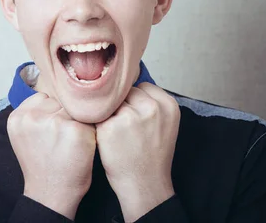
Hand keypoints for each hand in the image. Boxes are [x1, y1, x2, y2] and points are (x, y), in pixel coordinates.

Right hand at [7, 92, 96, 219]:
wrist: (51, 194)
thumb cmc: (42, 163)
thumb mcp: (25, 135)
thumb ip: (33, 112)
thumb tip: (55, 88)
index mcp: (17, 117)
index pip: (44, 98)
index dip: (52, 113)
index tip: (51, 131)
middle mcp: (33, 118)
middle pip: (60, 101)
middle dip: (64, 116)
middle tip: (61, 139)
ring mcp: (54, 123)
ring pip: (75, 109)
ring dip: (77, 121)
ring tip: (70, 142)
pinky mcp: (75, 131)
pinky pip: (89, 120)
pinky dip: (89, 132)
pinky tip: (81, 146)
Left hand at [96, 83, 179, 221]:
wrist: (145, 185)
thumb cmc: (151, 155)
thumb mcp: (164, 123)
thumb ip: (152, 102)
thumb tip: (128, 81)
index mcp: (167, 105)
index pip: (142, 86)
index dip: (135, 102)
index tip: (136, 118)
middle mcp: (151, 108)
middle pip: (125, 92)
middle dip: (122, 106)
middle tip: (125, 128)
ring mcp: (130, 117)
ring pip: (110, 102)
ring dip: (109, 114)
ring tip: (117, 133)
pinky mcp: (110, 127)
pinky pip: (98, 115)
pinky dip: (99, 124)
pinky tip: (107, 138)